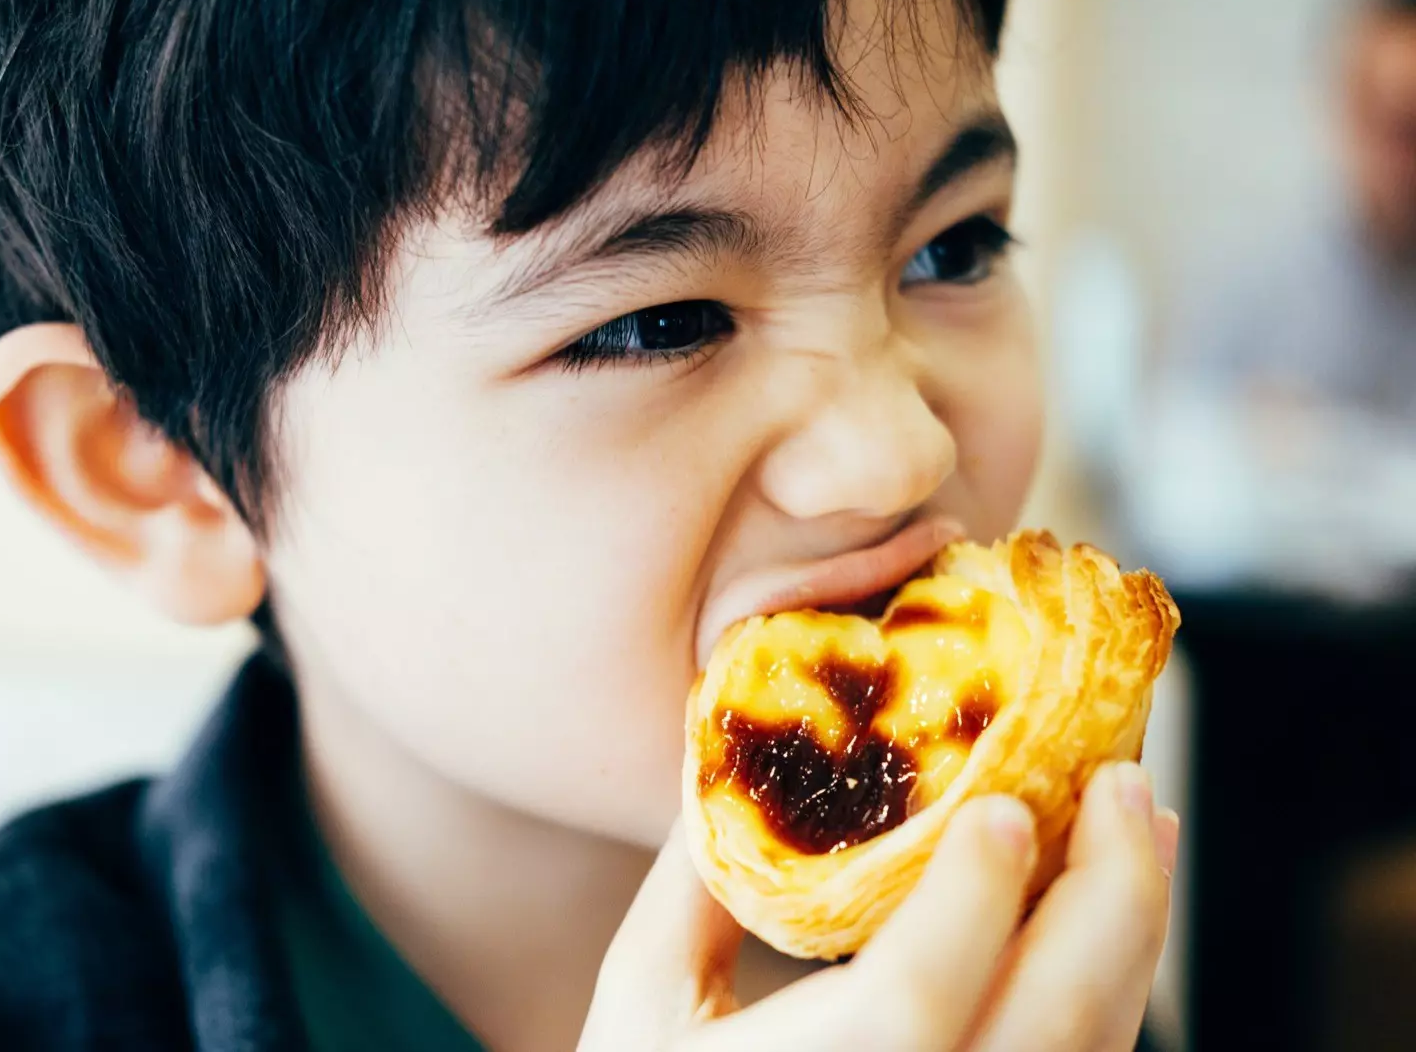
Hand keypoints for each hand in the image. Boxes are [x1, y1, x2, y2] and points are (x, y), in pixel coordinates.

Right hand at [578, 762, 1178, 1051]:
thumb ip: (693, 887)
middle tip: (1117, 780)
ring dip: (1134, 931)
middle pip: (1053, 1022)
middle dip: (1107, 891)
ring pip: (1095, 1047)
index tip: (1004, 808)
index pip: (912, 998)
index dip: (970, 900)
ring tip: (1139, 828)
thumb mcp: (642, 1001)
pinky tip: (1112, 922)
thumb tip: (745, 759)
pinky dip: (1118, 987)